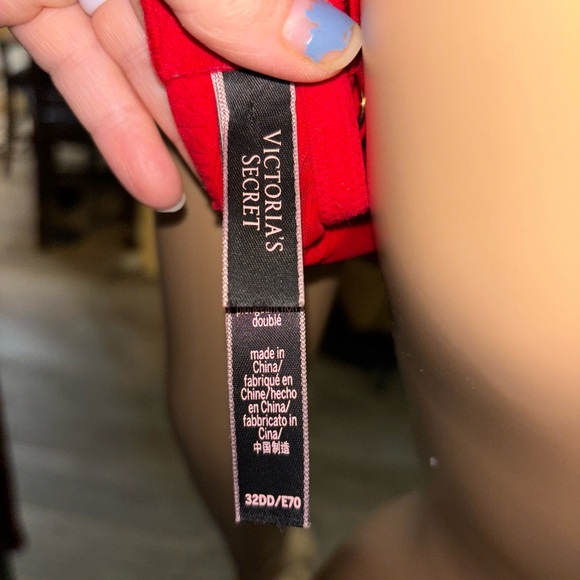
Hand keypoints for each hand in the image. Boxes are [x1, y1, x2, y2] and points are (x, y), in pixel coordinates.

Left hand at [4, 0, 361, 209]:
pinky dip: (118, 131)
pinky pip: (85, 71)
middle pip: (217, 24)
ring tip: (226, 190)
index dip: (300, 29)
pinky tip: (157, 186)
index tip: (332, 86)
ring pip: (151, 58)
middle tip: (279, 155)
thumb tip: (323, 45)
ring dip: (185, 132)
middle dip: (247, 97)